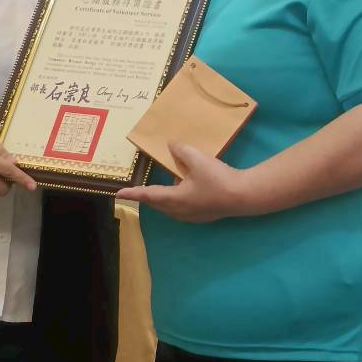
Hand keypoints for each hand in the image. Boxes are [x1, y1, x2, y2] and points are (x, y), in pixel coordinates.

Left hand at [116, 143, 249, 223]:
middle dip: (149, 196)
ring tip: (170, 182)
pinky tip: (188, 188)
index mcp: (174, 198)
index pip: (148, 195)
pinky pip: (183, 208)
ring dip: (166, 197)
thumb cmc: (217, 179)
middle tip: (139, 190)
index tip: (118, 195)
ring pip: (171, 207)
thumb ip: (181, 151)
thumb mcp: (197, 159)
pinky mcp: (203, 215)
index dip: (132, 194)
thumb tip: (171, 146)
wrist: (243, 196)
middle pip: (158, 203)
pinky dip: (179, 199)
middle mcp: (180, 211)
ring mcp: (192, 216)